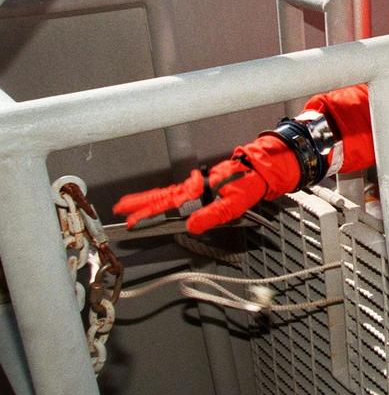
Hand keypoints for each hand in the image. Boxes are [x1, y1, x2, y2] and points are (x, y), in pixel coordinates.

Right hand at [113, 135, 300, 233]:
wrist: (262, 169)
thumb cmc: (250, 183)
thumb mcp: (234, 203)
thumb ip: (211, 215)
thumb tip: (191, 225)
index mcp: (197, 190)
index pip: (166, 204)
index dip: (147, 212)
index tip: (132, 220)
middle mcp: (194, 186)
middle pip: (160, 196)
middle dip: (139, 202)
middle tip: (119, 208)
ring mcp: (197, 185)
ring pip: (167, 194)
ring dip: (148, 200)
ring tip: (132, 206)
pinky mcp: (203, 185)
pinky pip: (177, 192)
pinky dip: (164, 197)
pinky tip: (160, 202)